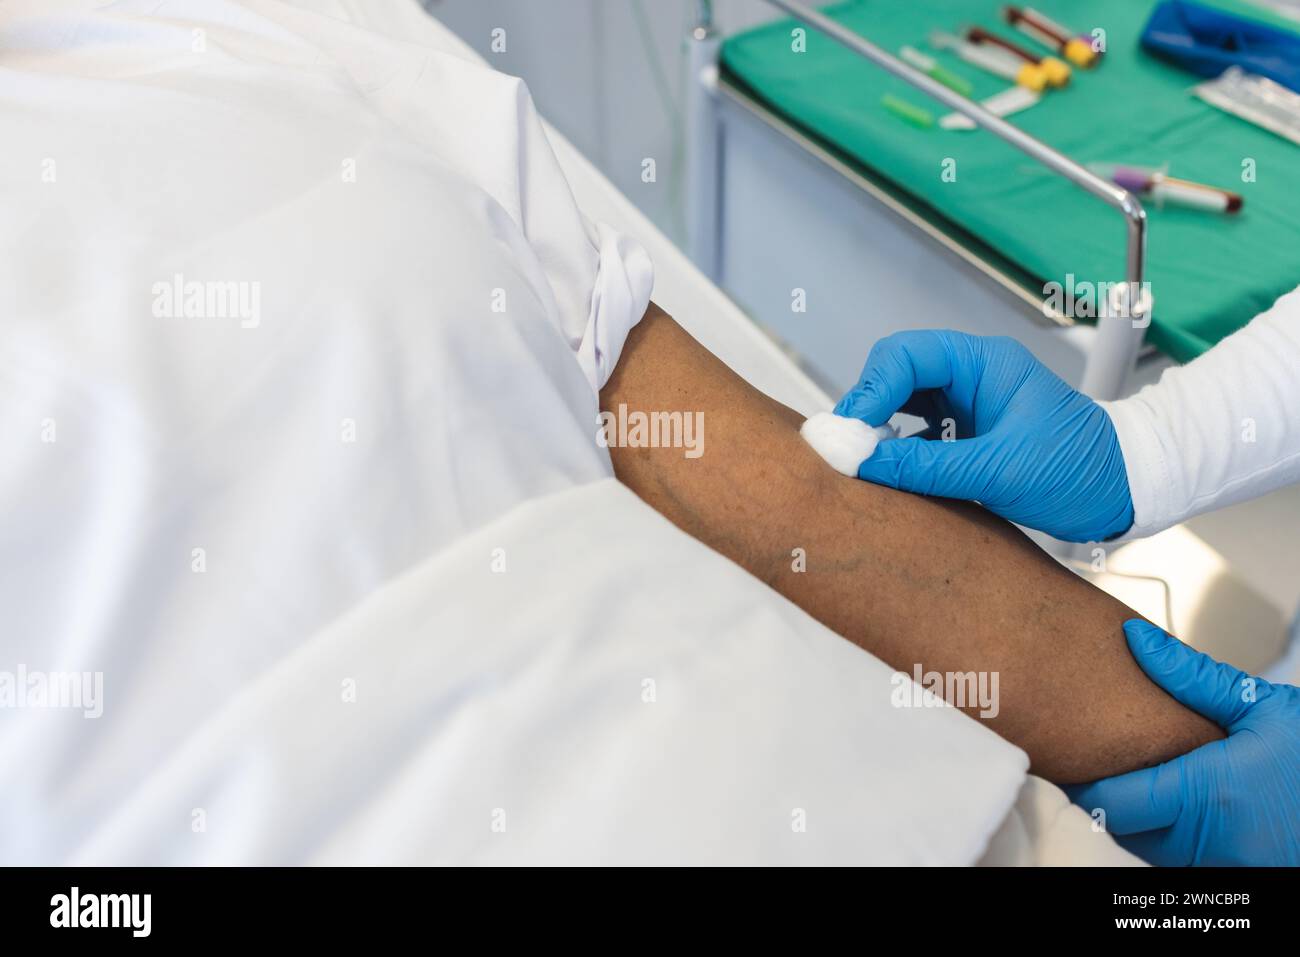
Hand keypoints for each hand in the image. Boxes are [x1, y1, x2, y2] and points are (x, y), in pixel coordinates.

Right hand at [833, 330, 1132, 541]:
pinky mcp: (963, 437)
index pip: (904, 356)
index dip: (869, 390)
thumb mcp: (998, 472)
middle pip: (893, 376)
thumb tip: (862, 461)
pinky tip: (887, 478)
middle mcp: (969, 377)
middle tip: (847, 450)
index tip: (850, 431)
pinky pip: (914, 437)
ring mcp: (965, 406)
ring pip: (898, 406)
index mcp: (983, 363)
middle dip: (865, 409)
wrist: (1123, 492)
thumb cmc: (1082, 468)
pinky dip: (894, 455)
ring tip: (862, 465)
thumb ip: (925, 467)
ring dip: (876, 433)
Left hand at [1068, 620, 1299, 865]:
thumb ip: (1192, 677)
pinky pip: (1177, 861)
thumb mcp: (1263, 707)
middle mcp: (1209, 841)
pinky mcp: (1236, 879)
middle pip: (1122, 826)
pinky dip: (1167, 835)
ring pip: (1146, 847)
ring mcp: (1223, 867)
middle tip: (1102, 756)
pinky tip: (1175, 804)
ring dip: (1138, 817)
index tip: (1076, 752)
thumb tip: (1135, 639)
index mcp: (1208, 794)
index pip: (1111, 801)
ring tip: (1141, 775)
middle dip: (1109, 793)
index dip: (1086, 779)